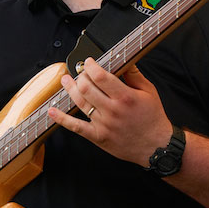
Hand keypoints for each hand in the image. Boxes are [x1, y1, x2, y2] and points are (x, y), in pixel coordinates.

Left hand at [48, 58, 171, 166]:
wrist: (156, 146)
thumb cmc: (153, 118)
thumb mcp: (149, 92)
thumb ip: (134, 75)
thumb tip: (124, 60)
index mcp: (125, 97)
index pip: (101, 76)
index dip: (90, 66)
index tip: (89, 62)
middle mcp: (113, 110)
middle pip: (86, 88)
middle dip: (80, 76)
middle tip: (80, 72)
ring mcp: (104, 124)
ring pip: (80, 103)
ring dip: (70, 89)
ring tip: (66, 81)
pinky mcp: (98, 137)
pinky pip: (76, 127)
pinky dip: (62, 119)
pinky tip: (52, 111)